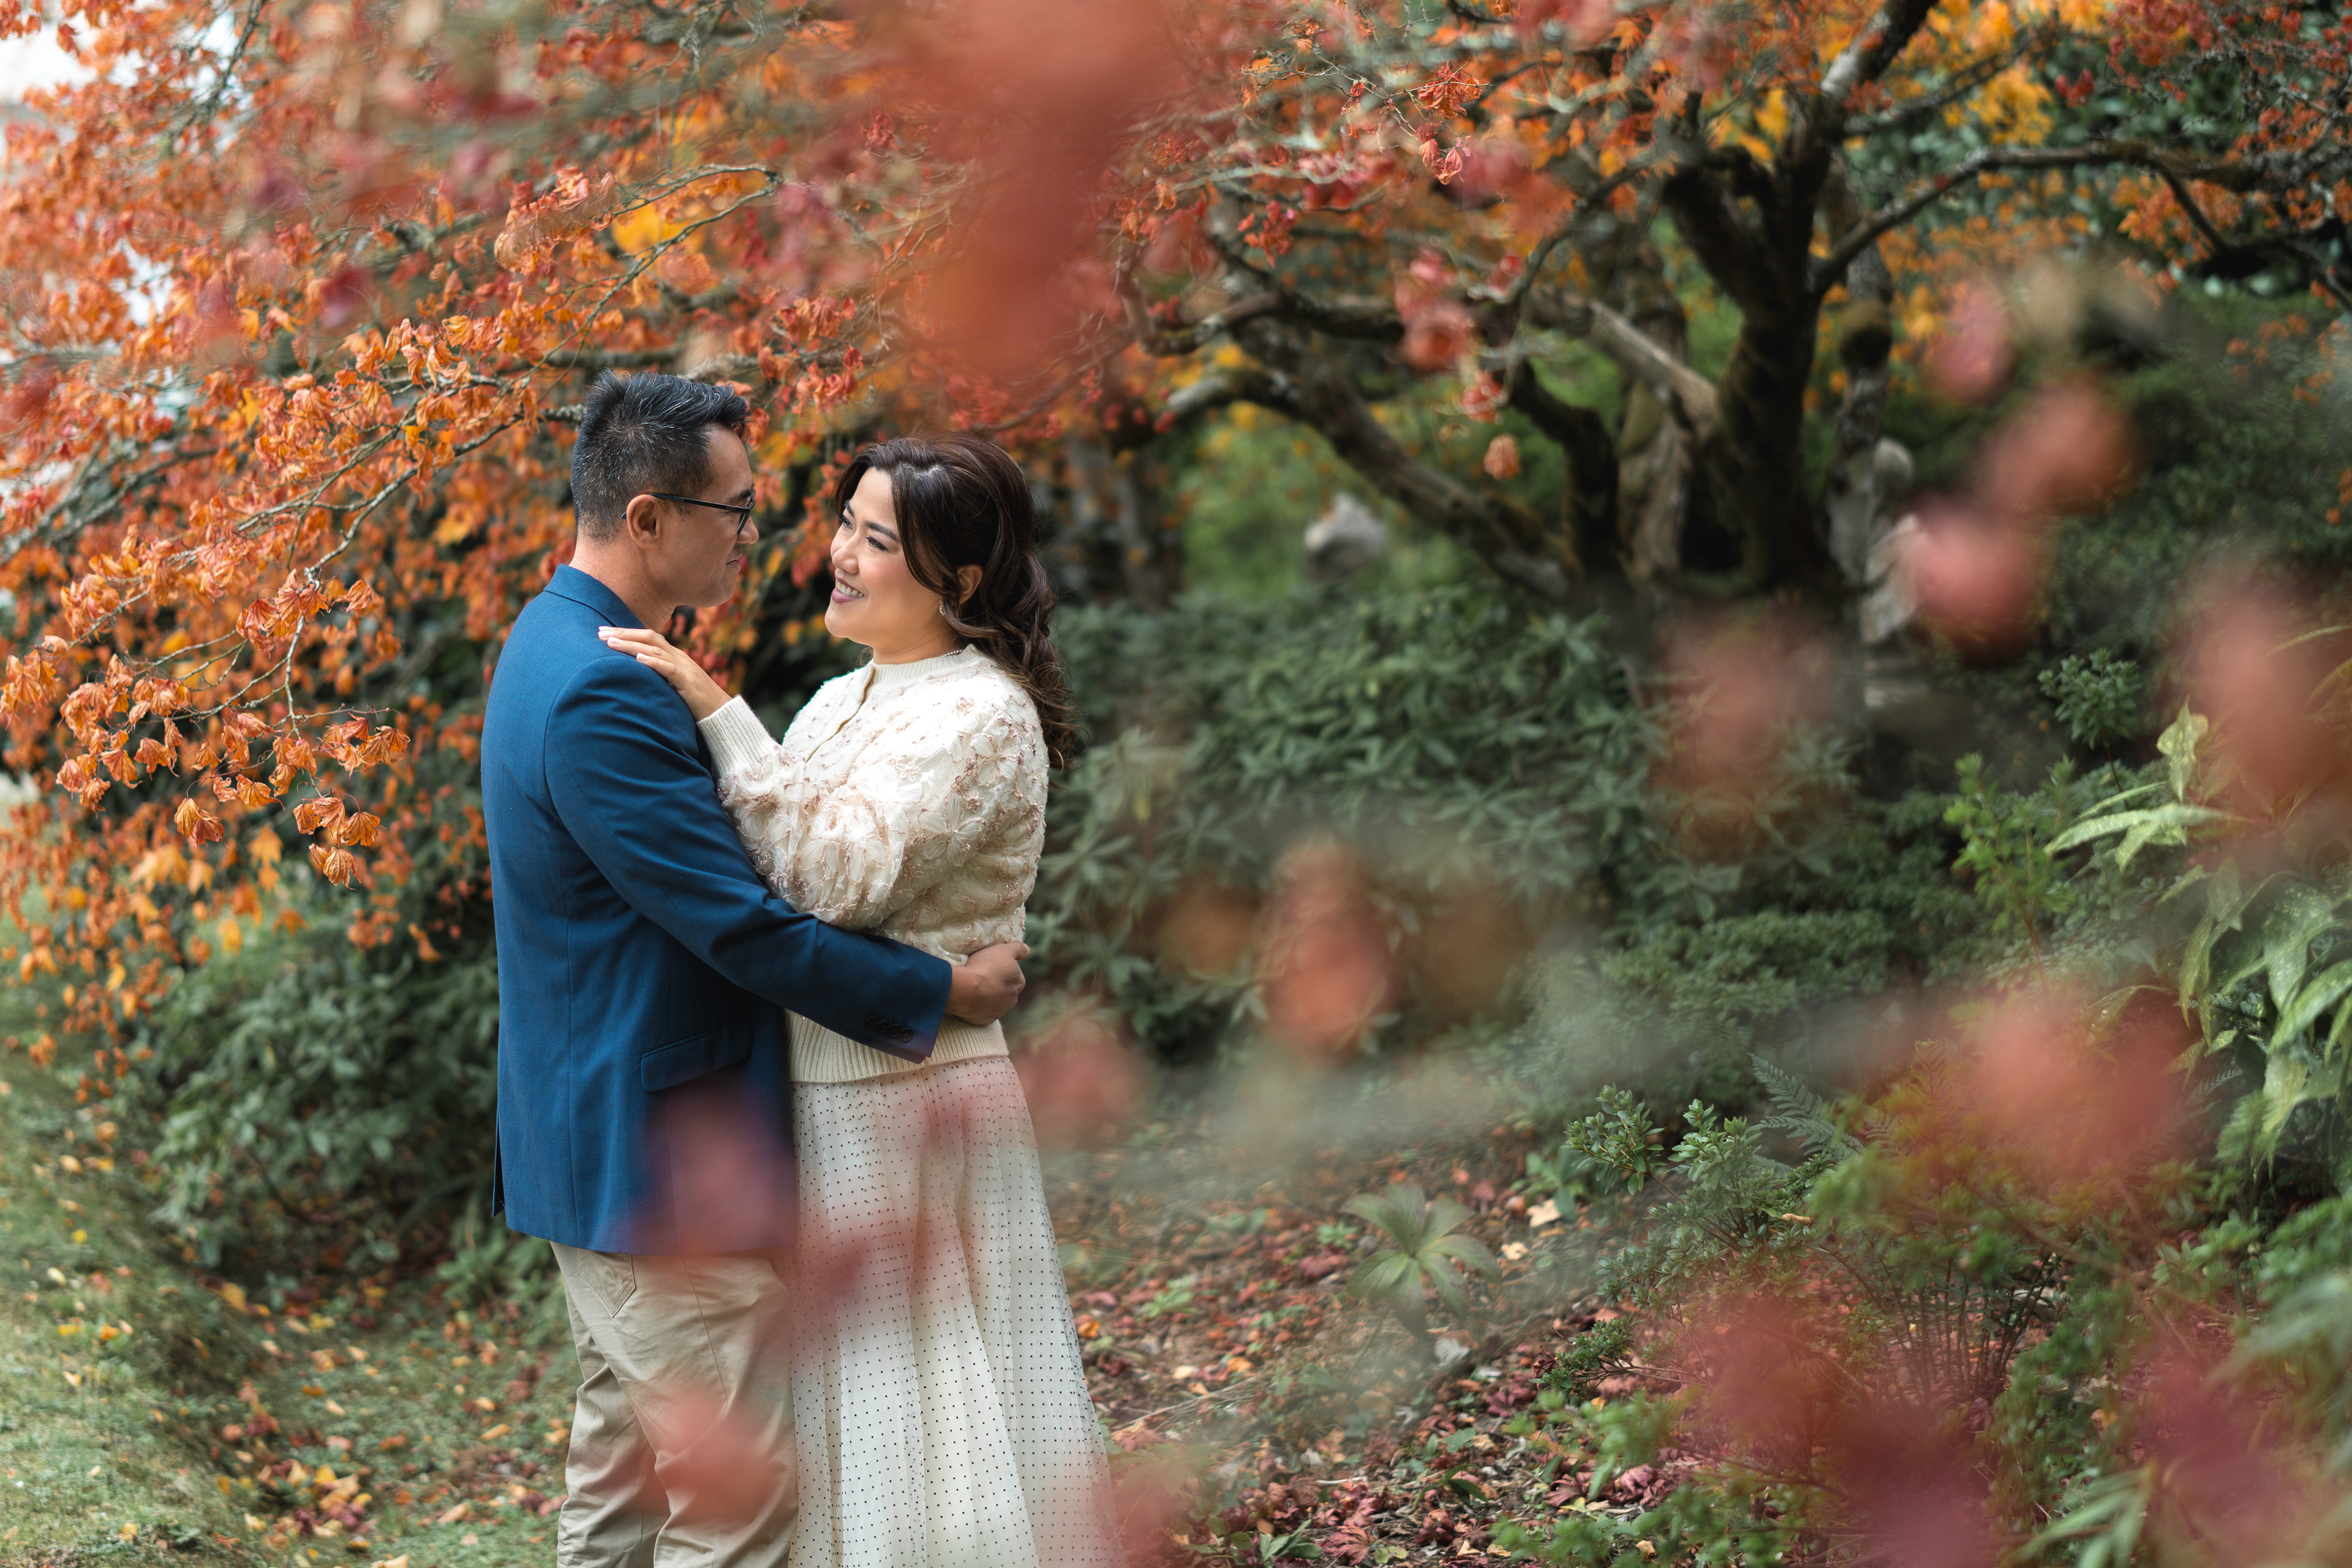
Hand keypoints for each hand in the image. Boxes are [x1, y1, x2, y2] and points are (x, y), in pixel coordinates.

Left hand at [599, 627, 731, 720]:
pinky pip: (669, 669)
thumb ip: (658, 674)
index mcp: (673, 656)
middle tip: (601, 632)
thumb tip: (635, 671)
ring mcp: (683, 667)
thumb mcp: (673, 682)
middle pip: (648, 637)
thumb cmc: (694, 699)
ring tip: (611, 643)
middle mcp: (677, 656)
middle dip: (624, 634)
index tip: (605, 632)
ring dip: (631, 645)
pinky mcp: (687, 682)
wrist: (720, 711)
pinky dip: (653, 662)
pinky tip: (639, 658)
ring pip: (655, 650)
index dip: (626, 633)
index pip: (648, 637)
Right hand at [947, 942, 1028, 1026]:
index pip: (1014, 974)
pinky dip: (977, 1006)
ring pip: (994, 1002)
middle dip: (995, 984)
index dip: (1002, 968)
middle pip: (1004, 989)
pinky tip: (969, 999)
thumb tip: (1027, 949)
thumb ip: (1018, 949)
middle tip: (980, 976)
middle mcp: (1012, 1000)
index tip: (990, 965)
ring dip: (986, 996)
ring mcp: (998, 1012)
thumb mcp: (1003, 950)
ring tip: (972, 987)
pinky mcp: (984, 1021)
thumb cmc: (985, 967)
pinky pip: (981, 1012)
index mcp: (1019, 983)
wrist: (965, 990)